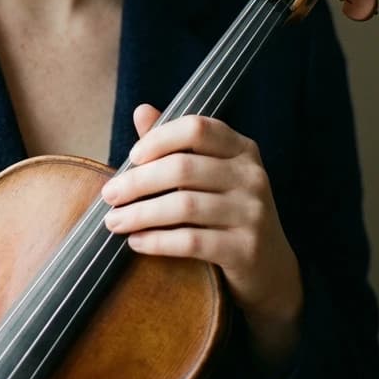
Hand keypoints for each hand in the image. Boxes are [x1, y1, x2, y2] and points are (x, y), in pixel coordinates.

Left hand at [101, 105, 303, 368]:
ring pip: (184, 206)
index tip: (131, 157)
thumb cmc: (227, 211)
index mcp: (241, 148)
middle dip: (138, 182)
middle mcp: (251, 176)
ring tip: (114, 221)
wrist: (270, 268)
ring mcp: (253, 213)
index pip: (196, 128)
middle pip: (182, 168)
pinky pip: (192, 241)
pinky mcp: (246, 249)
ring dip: (140, 214)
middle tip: (108, 195)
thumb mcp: (209, 173)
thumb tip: (141, 110)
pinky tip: (136, 242)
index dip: (159, 138)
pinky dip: (157, 241)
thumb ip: (175, 143)